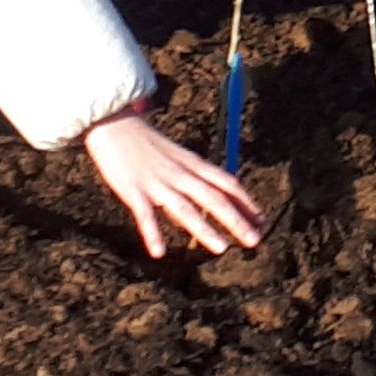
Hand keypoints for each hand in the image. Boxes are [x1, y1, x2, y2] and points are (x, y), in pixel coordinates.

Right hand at [78, 107, 263, 257]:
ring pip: (184, 207)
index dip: (246, 202)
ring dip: (204, 228)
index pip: (227, 182)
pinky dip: (152, 233)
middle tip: (254, 241)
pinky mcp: (133, 190)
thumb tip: (215, 193)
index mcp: (192, 163)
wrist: (114, 123)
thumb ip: (195, 174)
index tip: (261, 221)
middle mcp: (180, 173)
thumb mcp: (177, 155)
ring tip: (221, 248)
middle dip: (235, 220)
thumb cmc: (146, 142)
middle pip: (213, 197)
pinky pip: (145, 215)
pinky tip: (159, 253)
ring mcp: (157, 182)